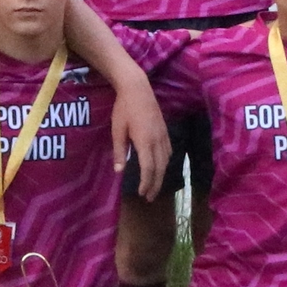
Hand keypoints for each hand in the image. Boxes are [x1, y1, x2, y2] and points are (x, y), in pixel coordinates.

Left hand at [111, 81, 171, 200]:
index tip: (141, 193)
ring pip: (166, 161)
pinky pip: (169, 151)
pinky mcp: (165, 130)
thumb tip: (119, 172)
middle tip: (149, 198)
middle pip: (160, 168)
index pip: (148, 168)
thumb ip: (119, 151)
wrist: (137, 88)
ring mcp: (164, 135)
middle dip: (156, 185)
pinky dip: (165, 163)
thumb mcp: (117, 130)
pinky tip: (161, 167)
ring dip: (161, 176)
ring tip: (155, 187)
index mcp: (145, 141)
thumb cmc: (123, 108)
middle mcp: (157, 140)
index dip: (146, 183)